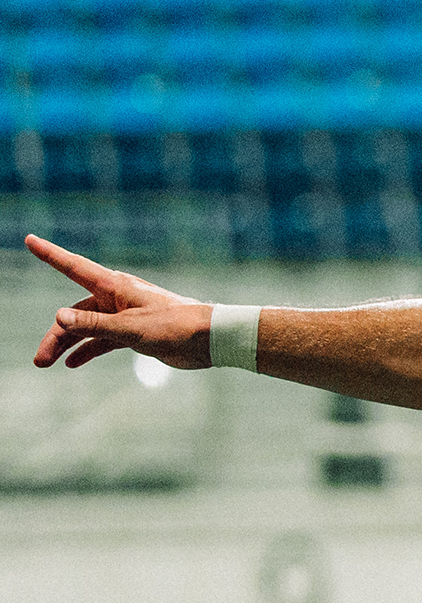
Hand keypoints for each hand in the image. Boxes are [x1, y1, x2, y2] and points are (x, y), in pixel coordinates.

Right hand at [27, 235, 212, 371]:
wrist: (210, 339)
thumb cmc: (175, 326)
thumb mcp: (131, 328)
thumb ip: (94, 324)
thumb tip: (59, 316)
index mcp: (114, 287)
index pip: (74, 267)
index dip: (50, 254)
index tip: (30, 239)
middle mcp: (116, 298)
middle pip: (74, 312)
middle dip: (55, 334)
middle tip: (39, 359)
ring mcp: (124, 316)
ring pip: (86, 328)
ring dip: (67, 344)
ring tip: (46, 363)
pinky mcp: (135, 333)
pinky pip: (103, 340)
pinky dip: (89, 350)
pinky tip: (73, 363)